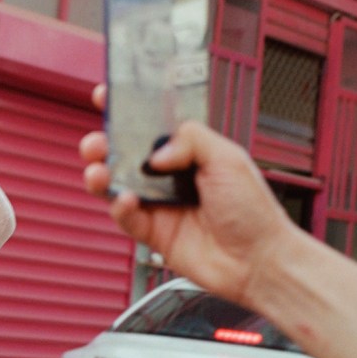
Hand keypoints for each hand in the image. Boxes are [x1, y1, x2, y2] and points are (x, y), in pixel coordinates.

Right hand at [80, 98, 299, 308]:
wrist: (258, 260)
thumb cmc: (254, 212)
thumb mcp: (228, 158)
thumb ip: (190, 140)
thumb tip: (156, 152)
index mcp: (189, 150)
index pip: (152, 124)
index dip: (128, 110)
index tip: (106, 97)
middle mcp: (170, 175)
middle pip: (125, 153)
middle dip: (104, 143)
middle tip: (98, 142)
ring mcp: (159, 203)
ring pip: (116, 183)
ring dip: (100, 173)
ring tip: (99, 170)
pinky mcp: (152, 232)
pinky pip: (125, 216)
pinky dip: (119, 206)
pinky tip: (127, 199)